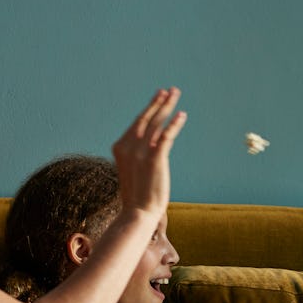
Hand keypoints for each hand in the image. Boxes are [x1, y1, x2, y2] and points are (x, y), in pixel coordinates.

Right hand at [112, 88, 186, 218]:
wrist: (137, 212)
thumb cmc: (137, 196)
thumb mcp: (133, 171)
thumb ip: (138, 156)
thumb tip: (151, 148)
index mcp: (120, 147)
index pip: (137, 124)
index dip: (149, 109)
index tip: (159, 98)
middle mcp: (129, 146)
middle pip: (146, 118)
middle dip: (158, 102)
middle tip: (169, 90)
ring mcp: (140, 152)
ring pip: (156, 123)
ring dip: (167, 106)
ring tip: (175, 93)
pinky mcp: (154, 158)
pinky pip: (166, 136)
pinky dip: (175, 124)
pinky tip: (182, 115)